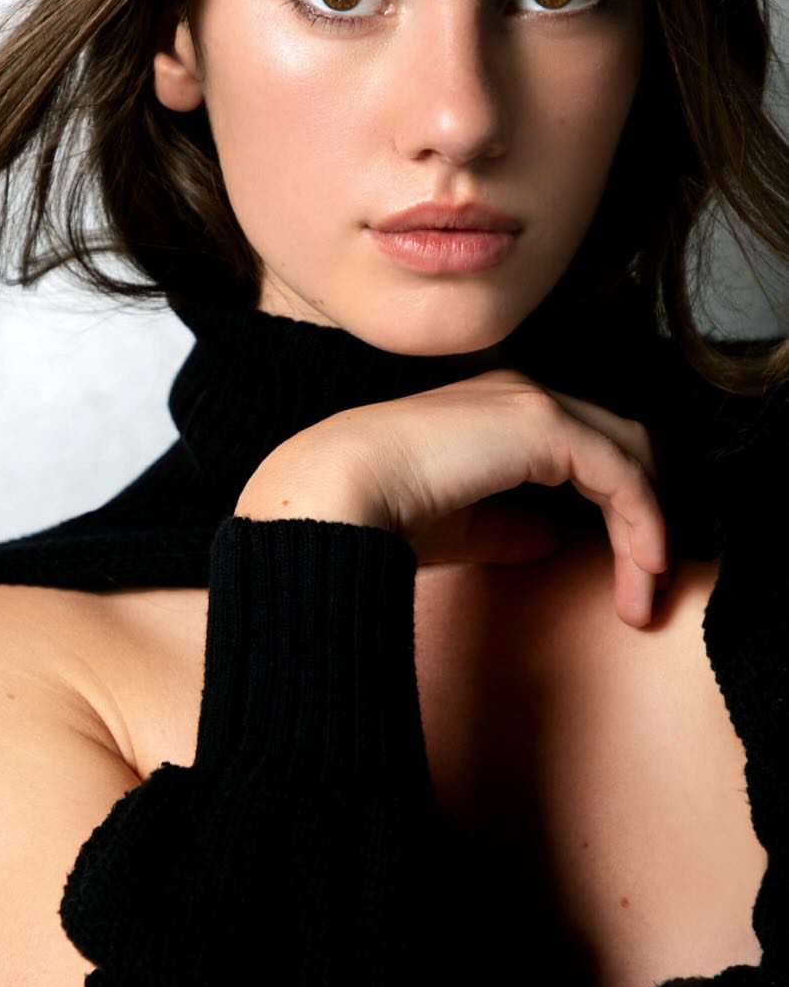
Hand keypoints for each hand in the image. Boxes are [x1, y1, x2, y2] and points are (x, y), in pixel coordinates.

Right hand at [233, 369, 667, 628]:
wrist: (339, 492)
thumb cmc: (377, 511)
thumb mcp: (458, 527)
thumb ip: (505, 526)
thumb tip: (549, 538)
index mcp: (494, 410)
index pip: (584, 450)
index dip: (615, 510)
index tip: (621, 580)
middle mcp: (520, 394)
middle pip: (620, 447)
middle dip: (643, 516)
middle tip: (645, 589)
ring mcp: (534, 402)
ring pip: (628, 457)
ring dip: (647, 527)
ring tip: (645, 592)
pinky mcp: (544, 424)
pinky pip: (621, 473)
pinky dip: (641, 520)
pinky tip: (642, 567)